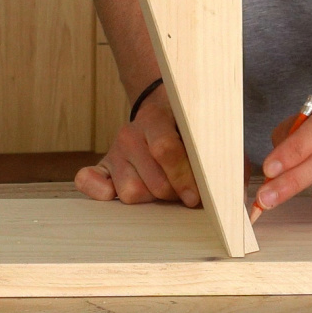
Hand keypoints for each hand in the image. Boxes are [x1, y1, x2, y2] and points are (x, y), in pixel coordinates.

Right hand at [75, 84, 200, 206]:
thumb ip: (204, 150)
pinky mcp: (102, 167)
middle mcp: (129, 136)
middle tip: (183, 192)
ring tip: (162, 190)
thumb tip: (223, 182)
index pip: (165, 149)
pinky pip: (88, 180)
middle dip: (172, 194)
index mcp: (154, 119)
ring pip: (131, 193)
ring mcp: (114, 152)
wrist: (159, 114)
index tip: (195, 197)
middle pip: (152, 182)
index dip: (182, 177)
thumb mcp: (194, 131)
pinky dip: (97, 192)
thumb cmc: (182, 129)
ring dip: (150, 199)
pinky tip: (111, 194)